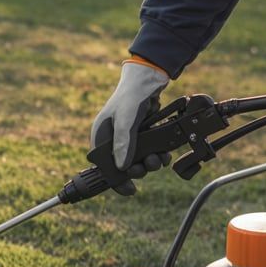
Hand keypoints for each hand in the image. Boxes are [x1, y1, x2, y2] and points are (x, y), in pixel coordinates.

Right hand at [90, 58, 169, 194]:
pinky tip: (164, 153)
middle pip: (123, 166)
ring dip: (150, 163)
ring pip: (138, 160)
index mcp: (101, 136)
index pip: (104, 166)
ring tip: (158, 159)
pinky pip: (149, 152)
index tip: (130, 189)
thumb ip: (123, 143)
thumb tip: (123, 168)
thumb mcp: (126, 120)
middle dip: (138, 169)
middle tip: (147, 167)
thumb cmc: (131, 95)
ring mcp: (128, 137)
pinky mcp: (142, 135)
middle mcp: (113, 139)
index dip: (116, 179)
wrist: (149, 77)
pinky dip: (158, 155)